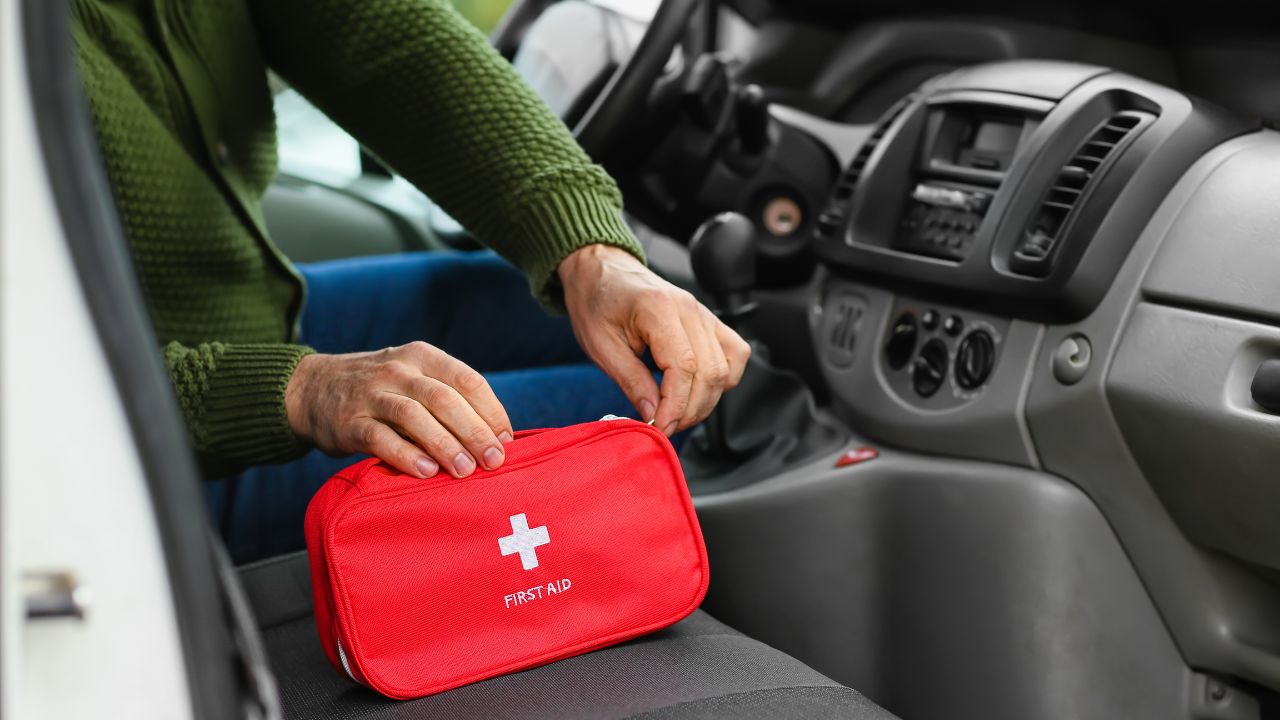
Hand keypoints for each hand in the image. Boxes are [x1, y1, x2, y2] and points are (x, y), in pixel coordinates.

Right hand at [285, 343, 512, 477]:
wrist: (311, 388)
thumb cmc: (380, 391)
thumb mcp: (413, 377)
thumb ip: (448, 397)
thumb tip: (497, 438)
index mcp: (423, 356)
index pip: (467, 380)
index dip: (491, 411)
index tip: (507, 441)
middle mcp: (398, 370)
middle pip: (445, 399)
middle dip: (474, 432)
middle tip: (494, 462)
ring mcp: (372, 394)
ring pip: (415, 416)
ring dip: (445, 445)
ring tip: (465, 471)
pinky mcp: (349, 421)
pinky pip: (381, 438)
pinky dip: (406, 456)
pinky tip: (426, 472)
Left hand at [558, 244, 750, 434]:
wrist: (602, 272)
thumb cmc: (597, 303)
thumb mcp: (600, 346)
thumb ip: (631, 380)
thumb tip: (653, 414)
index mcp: (658, 308)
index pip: (684, 366)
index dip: (675, 405)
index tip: (660, 427)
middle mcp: (689, 308)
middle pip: (710, 371)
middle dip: (690, 409)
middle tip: (665, 426)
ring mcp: (704, 313)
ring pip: (726, 368)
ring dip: (706, 400)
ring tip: (678, 413)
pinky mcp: (710, 321)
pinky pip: (734, 354)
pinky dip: (722, 380)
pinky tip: (697, 390)